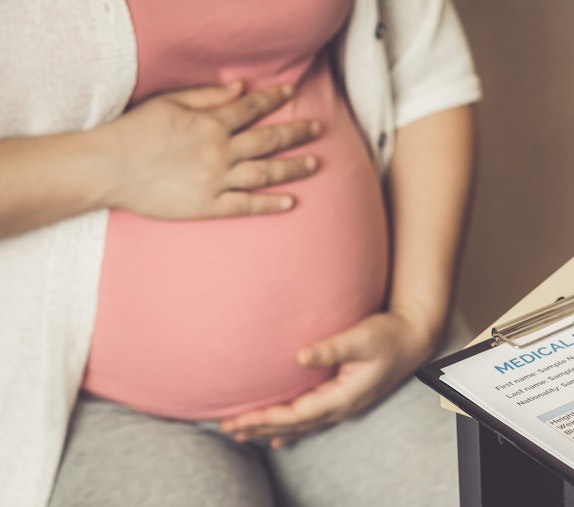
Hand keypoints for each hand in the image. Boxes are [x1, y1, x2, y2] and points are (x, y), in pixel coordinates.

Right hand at [94, 81, 319, 218]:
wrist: (109, 169)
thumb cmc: (134, 132)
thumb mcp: (168, 103)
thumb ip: (207, 96)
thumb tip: (241, 87)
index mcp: (209, 124)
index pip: (251, 108)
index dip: (273, 98)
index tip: (291, 91)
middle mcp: (219, 151)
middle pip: (268, 140)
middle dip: (296, 133)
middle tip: (318, 128)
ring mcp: (216, 180)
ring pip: (265, 173)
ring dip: (293, 168)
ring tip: (314, 163)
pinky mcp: (208, 206)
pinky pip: (246, 205)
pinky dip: (270, 204)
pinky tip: (291, 201)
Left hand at [219, 310, 438, 447]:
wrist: (413, 339)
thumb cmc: (388, 335)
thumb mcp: (362, 337)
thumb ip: (332, 348)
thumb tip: (300, 357)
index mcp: (343, 396)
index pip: (297, 414)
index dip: (267, 418)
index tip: (240, 419)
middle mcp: (342, 407)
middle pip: (294, 425)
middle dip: (261, 428)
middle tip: (228, 430)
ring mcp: (342, 406)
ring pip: (300, 425)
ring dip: (270, 430)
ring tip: (242, 435)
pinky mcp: (342, 398)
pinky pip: (310, 420)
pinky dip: (290, 429)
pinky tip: (275, 438)